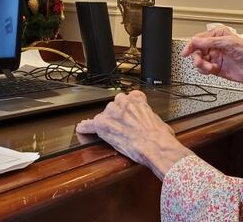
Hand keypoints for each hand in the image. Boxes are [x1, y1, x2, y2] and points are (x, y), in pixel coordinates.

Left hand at [76, 90, 192, 179]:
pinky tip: (82, 129)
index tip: (129, 113)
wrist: (155, 145)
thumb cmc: (160, 137)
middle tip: (124, 128)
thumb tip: (157, 127)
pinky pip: (88, 125)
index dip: (129, 108)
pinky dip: (85, 128)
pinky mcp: (102, 125)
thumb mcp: (161, 122)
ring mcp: (111, 112)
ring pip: (103, 115)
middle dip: (117, 116)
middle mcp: (123, 102)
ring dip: (106, 124)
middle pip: (114, 106)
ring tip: (112, 134)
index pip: (129, 97)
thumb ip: (152, 119)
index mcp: (138, 99)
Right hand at [181, 26, 242, 85]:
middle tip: (199, 61)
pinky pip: (204, 69)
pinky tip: (210, 70)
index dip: (192, 44)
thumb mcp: (229, 43)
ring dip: (200, 64)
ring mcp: (216, 57)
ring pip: (199, 60)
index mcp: (219, 35)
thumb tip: (196, 41)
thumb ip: (211, 42)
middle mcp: (216, 46)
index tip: (186, 51)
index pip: (200, 38)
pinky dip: (204, 70)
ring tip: (207, 67)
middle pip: (197, 50)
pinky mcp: (216, 68)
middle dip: (197, 56)